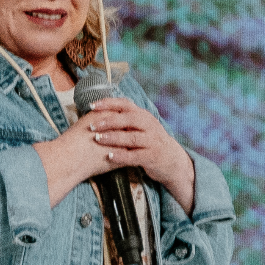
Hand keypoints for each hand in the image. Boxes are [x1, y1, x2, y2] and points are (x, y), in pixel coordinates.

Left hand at [80, 103, 196, 212]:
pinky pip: (135, 156)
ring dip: (113, 137)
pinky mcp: (152, 157)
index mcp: (144, 116)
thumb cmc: (150, 142)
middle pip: (129, 119)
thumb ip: (126, 119)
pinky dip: (122, 156)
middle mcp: (149, 126)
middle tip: (92, 125)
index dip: (109, 103)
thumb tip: (101, 111)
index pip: (126, 104)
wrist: (172, 160)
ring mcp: (152, 141)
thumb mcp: (142, 126)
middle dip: (109, 121)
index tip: (92, 106)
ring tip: (97, 139)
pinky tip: (110, 156)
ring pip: (131, 137)